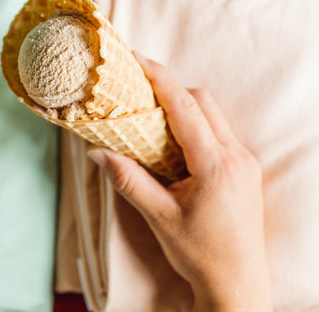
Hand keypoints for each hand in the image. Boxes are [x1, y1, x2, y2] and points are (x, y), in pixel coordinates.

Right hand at [87, 54, 271, 311]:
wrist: (237, 282)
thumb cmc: (200, 253)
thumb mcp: (159, 216)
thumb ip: (128, 179)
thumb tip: (97, 153)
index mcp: (215, 165)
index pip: (186, 107)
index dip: (161, 78)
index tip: (139, 59)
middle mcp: (235, 156)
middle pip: (203, 102)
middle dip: (171, 89)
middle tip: (139, 92)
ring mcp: (243, 161)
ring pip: (213, 115)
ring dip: (183, 108)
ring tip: (151, 116)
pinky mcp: (242, 169)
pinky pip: (217, 132)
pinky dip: (193, 126)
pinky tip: (173, 142)